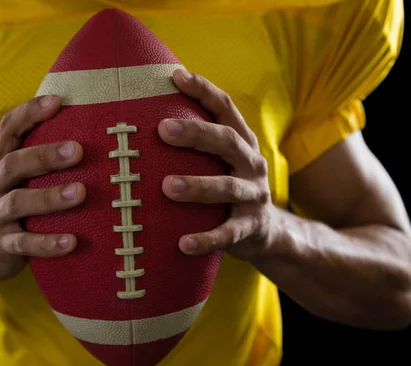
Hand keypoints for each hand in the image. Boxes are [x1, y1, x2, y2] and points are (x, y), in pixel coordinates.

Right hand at [0, 95, 85, 279]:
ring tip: (80, 192)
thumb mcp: (16, 177)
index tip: (57, 101)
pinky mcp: (2, 247)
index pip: (7, 130)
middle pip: (13, 164)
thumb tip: (86, 121)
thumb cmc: (12, 202)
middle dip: (44, 156)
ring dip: (50, 198)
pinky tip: (72, 242)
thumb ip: (38, 154)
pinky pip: (25, 244)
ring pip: (18, 203)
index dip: (29, 113)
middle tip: (77, 150)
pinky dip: (48, 243)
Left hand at [158, 70, 277, 261]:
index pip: (225, 108)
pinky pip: (228, 234)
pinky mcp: (250, 227)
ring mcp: (253, 196)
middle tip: (163, 129)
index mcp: (241, 141)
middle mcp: (251, 163)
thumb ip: (195, 142)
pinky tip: (182, 244)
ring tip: (167, 187)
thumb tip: (143, 116)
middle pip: (227, 141)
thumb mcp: (219, 160)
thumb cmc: (228, 186)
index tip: (176, 75)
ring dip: (198, 186)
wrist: (267, 231)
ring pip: (227, 188)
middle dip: (196, 133)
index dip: (203, 90)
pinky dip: (206, 239)